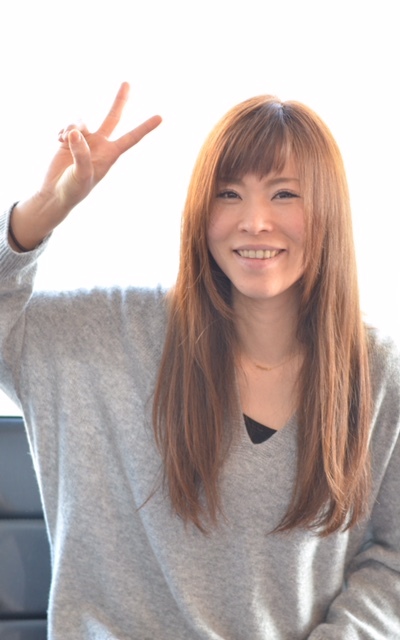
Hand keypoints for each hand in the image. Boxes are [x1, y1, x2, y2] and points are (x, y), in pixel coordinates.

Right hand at [43, 81, 161, 214]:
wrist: (55, 193)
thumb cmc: (73, 189)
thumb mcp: (81, 174)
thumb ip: (80, 153)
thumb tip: (74, 131)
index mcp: (110, 155)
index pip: (131, 138)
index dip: (145, 127)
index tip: (161, 117)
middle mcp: (100, 144)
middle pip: (112, 117)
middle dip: (119, 100)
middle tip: (127, 82)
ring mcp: (85, 140)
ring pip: (81, 121)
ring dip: (71, 126)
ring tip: (63, 140)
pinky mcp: (70, 139)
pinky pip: (68, 126)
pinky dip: (63, 131)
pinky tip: (58, 140)